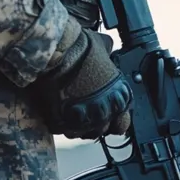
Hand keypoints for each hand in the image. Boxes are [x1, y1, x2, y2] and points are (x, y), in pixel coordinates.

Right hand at [33, 22, 131, 139]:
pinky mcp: (62, 123)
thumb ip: (108, 52)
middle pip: (103, 131)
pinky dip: (61, 123)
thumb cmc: (79, 47)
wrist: (56, 53)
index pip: (123, 122)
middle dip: (96, 124)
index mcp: (118, 98)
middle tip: (86, 113)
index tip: (105, 111)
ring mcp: (84, 121)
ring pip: (83, 134)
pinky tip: (57, 111)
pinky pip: (63, 130)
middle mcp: (104, 113)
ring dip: (78, 125)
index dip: (113, 117)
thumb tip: (107, 47)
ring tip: (70, 112)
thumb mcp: (101, 45)